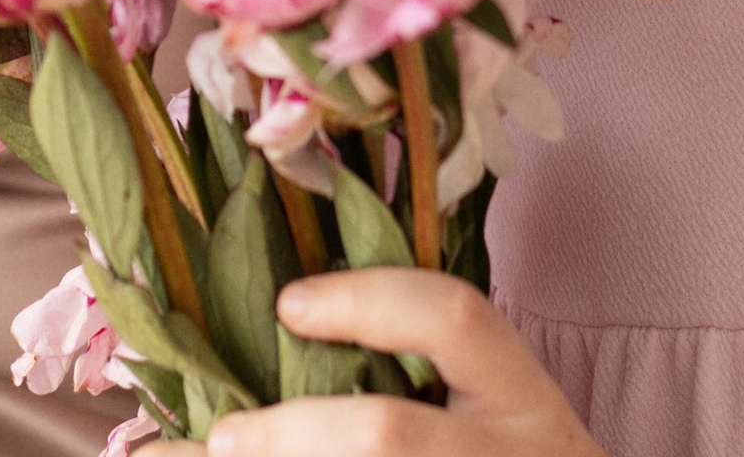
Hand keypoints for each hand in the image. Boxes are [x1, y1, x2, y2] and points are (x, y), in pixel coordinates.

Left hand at [192, 270, 605, 456]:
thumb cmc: (511, 456)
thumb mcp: (497, 401)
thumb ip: (425, 359)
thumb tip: (288, 326)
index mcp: (519, 395)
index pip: (454, 318)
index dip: (366, 302)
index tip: (288, 304)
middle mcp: (506, 455)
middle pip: (386, 436)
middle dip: (293, 434)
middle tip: (225, 436)